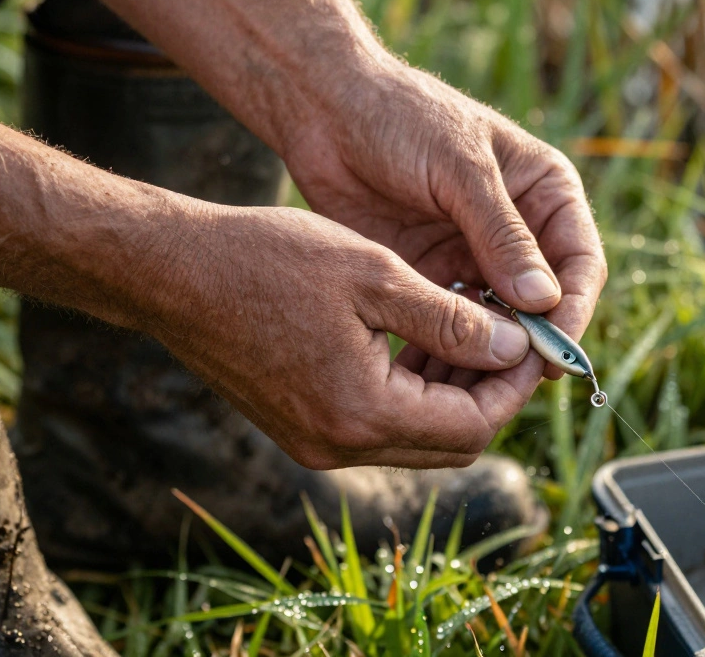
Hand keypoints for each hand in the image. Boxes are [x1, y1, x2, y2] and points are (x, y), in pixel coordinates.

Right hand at [136, 206, 546, 469]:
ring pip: (415, 437)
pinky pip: (376, 425)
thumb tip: (516, 348)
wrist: (171, 272)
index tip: (533, 341)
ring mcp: (314, 443)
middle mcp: (339, 446)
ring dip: (450, 394)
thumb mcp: (375, 276)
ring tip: (472, 331)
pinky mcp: (298, 428)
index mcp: (362, 412)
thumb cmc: (267, 260)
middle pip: (449, 443)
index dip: (513, 386)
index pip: (472, 426)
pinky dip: (409, 392)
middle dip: (488, 394)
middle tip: (509, 339)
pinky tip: (420, 342)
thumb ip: (452, 320)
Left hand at [280, 63, 607, 384]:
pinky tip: (444, 367)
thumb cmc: (401, 118)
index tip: (554, 350)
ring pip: (505, 319)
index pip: (581, 261)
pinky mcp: (436, 275)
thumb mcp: (459, 167)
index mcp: (545, 191)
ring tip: (481, 381)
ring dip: (497, 349)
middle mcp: (520, 229)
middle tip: (518, 380)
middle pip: (548, 300)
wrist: (326, 113)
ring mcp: (477, 255)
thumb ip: (501, 233)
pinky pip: (459, 322)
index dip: (574, 309)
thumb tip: (543, 300)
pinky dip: (458, 346)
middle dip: (538, 340)